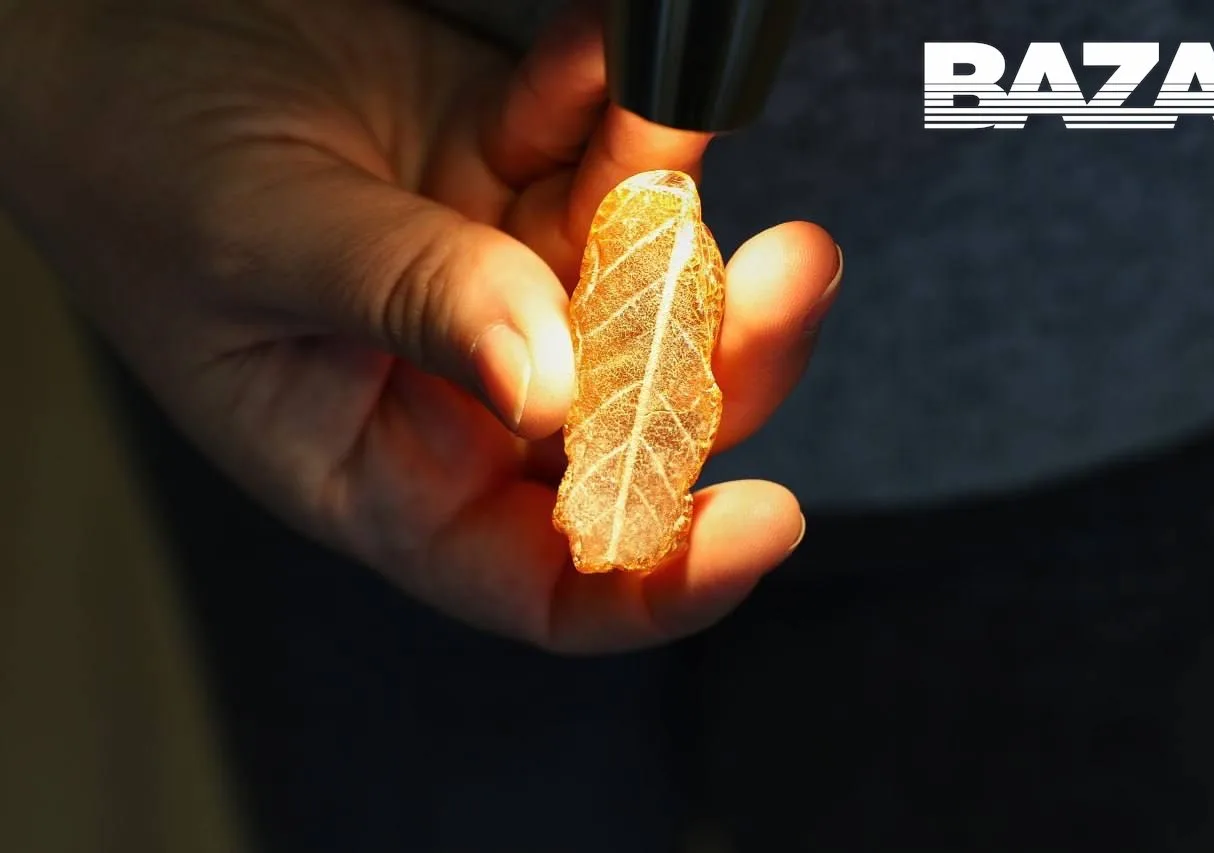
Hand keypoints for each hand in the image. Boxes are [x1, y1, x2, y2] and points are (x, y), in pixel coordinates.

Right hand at [0, 0, 841, 652]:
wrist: (101, 36)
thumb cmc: (128, 166)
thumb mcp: (252, 248)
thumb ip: (408, 304)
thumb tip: (554, 387)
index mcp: (389, 467)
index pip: (546, 575)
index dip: (662, 577)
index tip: (761, 522)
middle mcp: (467, 389)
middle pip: (638, 419)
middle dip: (726, 355)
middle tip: (790, 269)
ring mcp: (504, 274)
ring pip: (645, 280)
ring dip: (684, 209)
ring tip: (675, 122)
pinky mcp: (515, 169)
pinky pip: (599, 149)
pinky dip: (614, 105)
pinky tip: (594, 58)